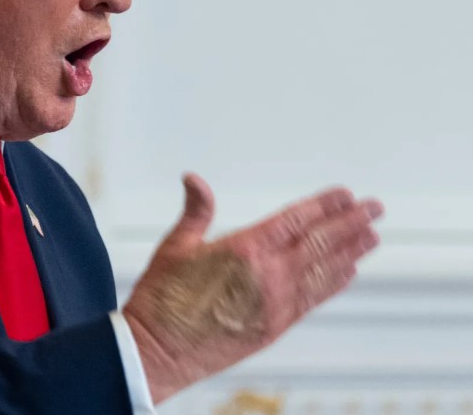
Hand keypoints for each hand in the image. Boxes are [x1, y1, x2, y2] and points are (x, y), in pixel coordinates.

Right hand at [122, 173, 382, 402]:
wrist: (158, 350)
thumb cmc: (162, 300)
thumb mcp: (175, 246)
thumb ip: (196, 210)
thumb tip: (194, 180)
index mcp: (244, 249)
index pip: (295, 220)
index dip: (323, 205)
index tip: (344, 194)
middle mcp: (267, 275)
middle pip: (320, 242)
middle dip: (350, 222)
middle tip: (373, 208)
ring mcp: (275, 303)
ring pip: (325, 270)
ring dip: (351, 251)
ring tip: (371, 235)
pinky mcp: (275, 326)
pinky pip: (314, 298)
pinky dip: (334, 282)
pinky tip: (347, 272)